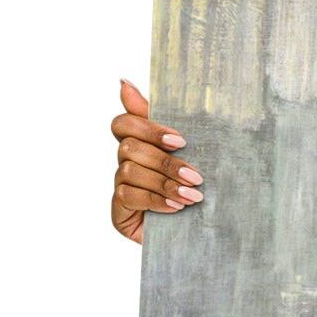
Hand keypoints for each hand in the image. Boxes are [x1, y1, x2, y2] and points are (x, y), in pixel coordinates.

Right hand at [110, 78, 202, 243]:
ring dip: (165, 183)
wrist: (197, 234)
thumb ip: (161, 120)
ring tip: (193, 197)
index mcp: (139, 144)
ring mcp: (120, 187)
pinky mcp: (119, 211)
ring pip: (130, 171)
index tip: (180, 140)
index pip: (123, 123)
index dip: (148, 128)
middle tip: (196, 176)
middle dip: (166, 162)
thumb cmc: (192, 189)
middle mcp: (124, 163)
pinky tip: (176, 208)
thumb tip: (123, 82)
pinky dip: (155, 200)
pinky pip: (129, 196)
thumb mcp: (187, 153)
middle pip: (129, 147)